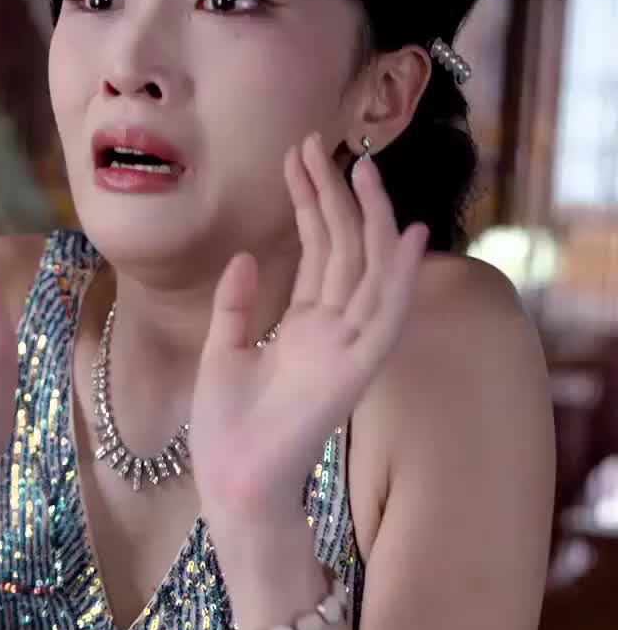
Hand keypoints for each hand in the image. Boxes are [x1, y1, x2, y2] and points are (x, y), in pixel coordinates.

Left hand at [190, 133, 427, 538]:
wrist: (231, 485)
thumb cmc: (226, 432)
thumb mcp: (221, 352)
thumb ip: (237, 305)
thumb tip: (246, 256)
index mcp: (304, 327)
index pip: (318, 251)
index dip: (310, 202)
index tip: (299, 156)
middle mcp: (333, 332)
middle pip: (345, 249)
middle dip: (334, 195)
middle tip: (321, 144)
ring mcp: (347, 350)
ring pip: (371, 272)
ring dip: (371, 219)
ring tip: (363, 168)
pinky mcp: (355, 373)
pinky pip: (386, 317)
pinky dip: (401, 277)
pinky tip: (408, 234)